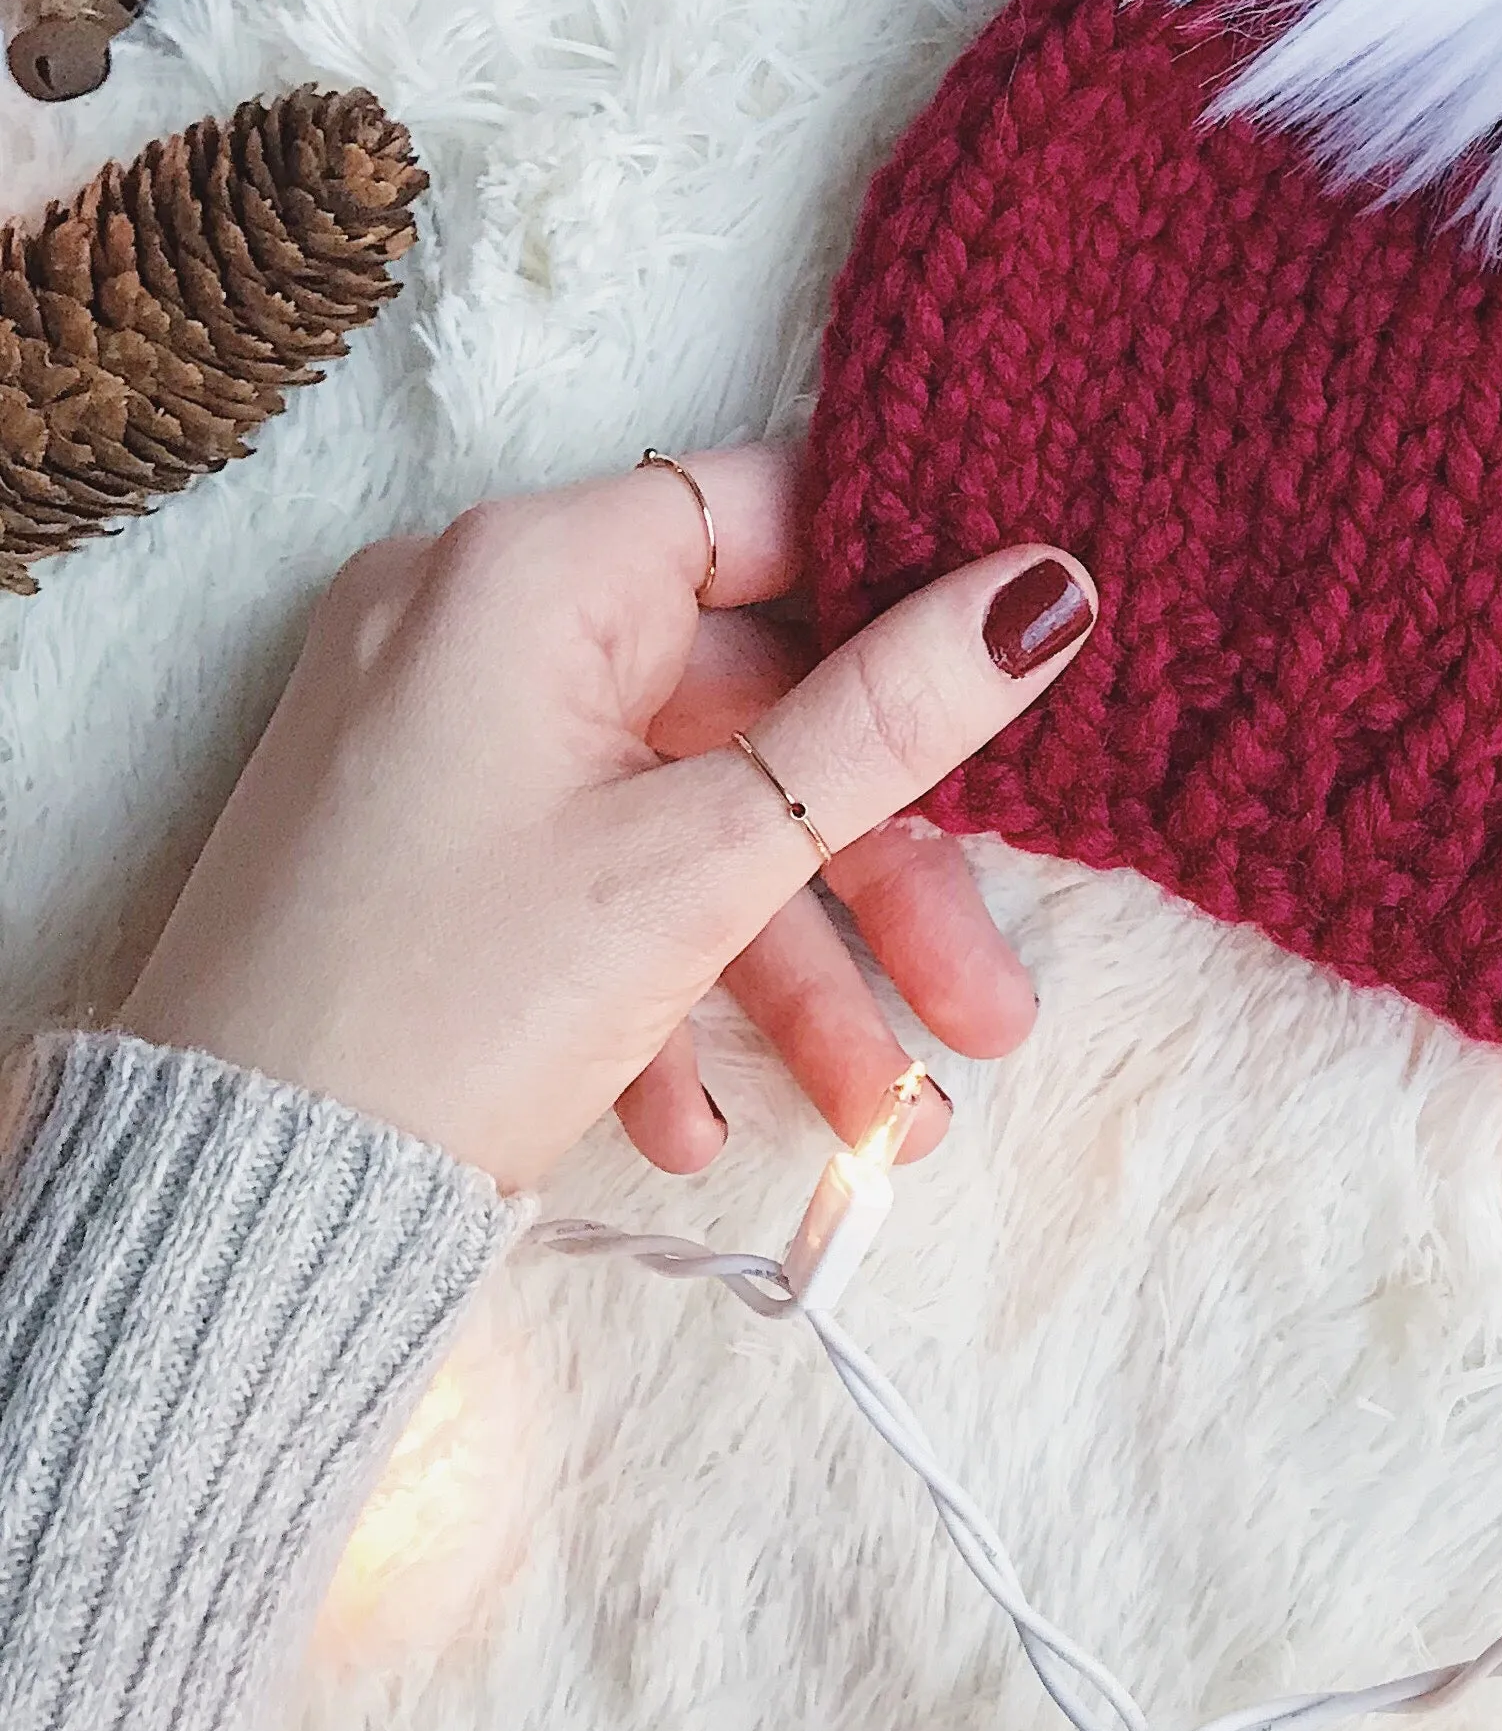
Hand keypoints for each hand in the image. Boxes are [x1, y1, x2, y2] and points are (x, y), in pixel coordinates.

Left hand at [122, 446, 1092, 1194]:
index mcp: (530, 569)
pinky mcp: (411, 844)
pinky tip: (700, 1119)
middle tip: (983, 1005)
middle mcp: (469, 618)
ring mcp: (432, 736)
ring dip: (789, 967)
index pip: (772, 514)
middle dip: (875, 875)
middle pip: (745, 703)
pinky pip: (580, 874)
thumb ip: (891, 720)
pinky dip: (662, 979)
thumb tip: (1050, 587)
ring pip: (674, 815)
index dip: (907, 593)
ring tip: (880, 1123)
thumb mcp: (706, 863)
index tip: (1024, 680)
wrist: (223, 1216)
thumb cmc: (447, 1005)